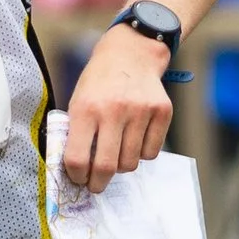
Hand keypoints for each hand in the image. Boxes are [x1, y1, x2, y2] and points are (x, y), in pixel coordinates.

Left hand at [60, 25, 171, 189]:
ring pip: (131, 163)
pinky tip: (134, 139)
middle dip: (98, 183)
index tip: (78, 178)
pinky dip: (141, 153)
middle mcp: (114, 110)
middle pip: (107, 167)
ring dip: (121, 166)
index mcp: (86, 108)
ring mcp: (141, 111)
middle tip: (96, 185)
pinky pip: (151, 152)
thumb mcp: (77, 101)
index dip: (77, 176)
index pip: (78, 158)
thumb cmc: (98, 83)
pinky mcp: (162, 111)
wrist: (130, 53)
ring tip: (116, 153)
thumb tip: (76, 171)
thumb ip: (76, 133)